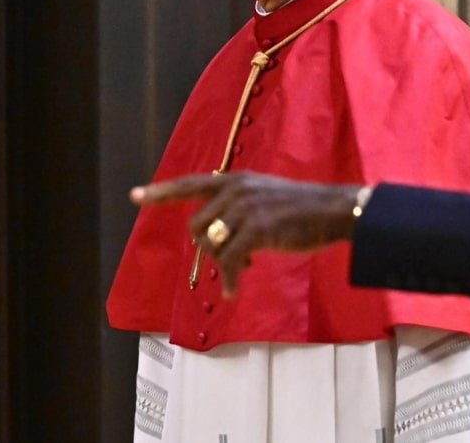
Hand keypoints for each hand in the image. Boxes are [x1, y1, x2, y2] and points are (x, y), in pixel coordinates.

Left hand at [130, 171, 360, 296]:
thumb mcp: (266, 196)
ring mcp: (245, 208)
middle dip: (210, 248)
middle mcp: (236, 189)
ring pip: (211, 245)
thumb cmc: (306, 208)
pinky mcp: (256, 229)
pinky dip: (230, 279)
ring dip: (222, 263)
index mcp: (236, 179)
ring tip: (243, 269)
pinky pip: (229, 261)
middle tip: (236, 259)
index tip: (135, 196)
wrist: (335, 210)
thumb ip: (240, 207)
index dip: (162, 191)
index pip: (190, 183)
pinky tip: (233, 290)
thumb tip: (216, 237)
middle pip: (197, 226)